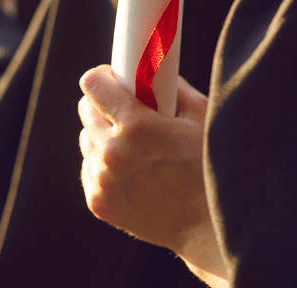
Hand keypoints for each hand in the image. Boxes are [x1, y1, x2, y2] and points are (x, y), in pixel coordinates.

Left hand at [78, 65, 227, 285]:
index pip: (92, 84)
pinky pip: (89, 168)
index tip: (115, 79)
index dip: (105, 77)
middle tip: (128, 111)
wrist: (207, 227)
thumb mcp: (200, 117)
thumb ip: (172, 87)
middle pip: (85, 110)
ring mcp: (103, 182)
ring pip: (87, 140)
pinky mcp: (98, 203)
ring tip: (133, 145)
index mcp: (137, 128)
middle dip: (105, 106)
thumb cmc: (210, 167)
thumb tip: (152, 68)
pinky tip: (130, 170)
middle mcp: (113, 154)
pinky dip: (103, 165)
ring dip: (103, 136)